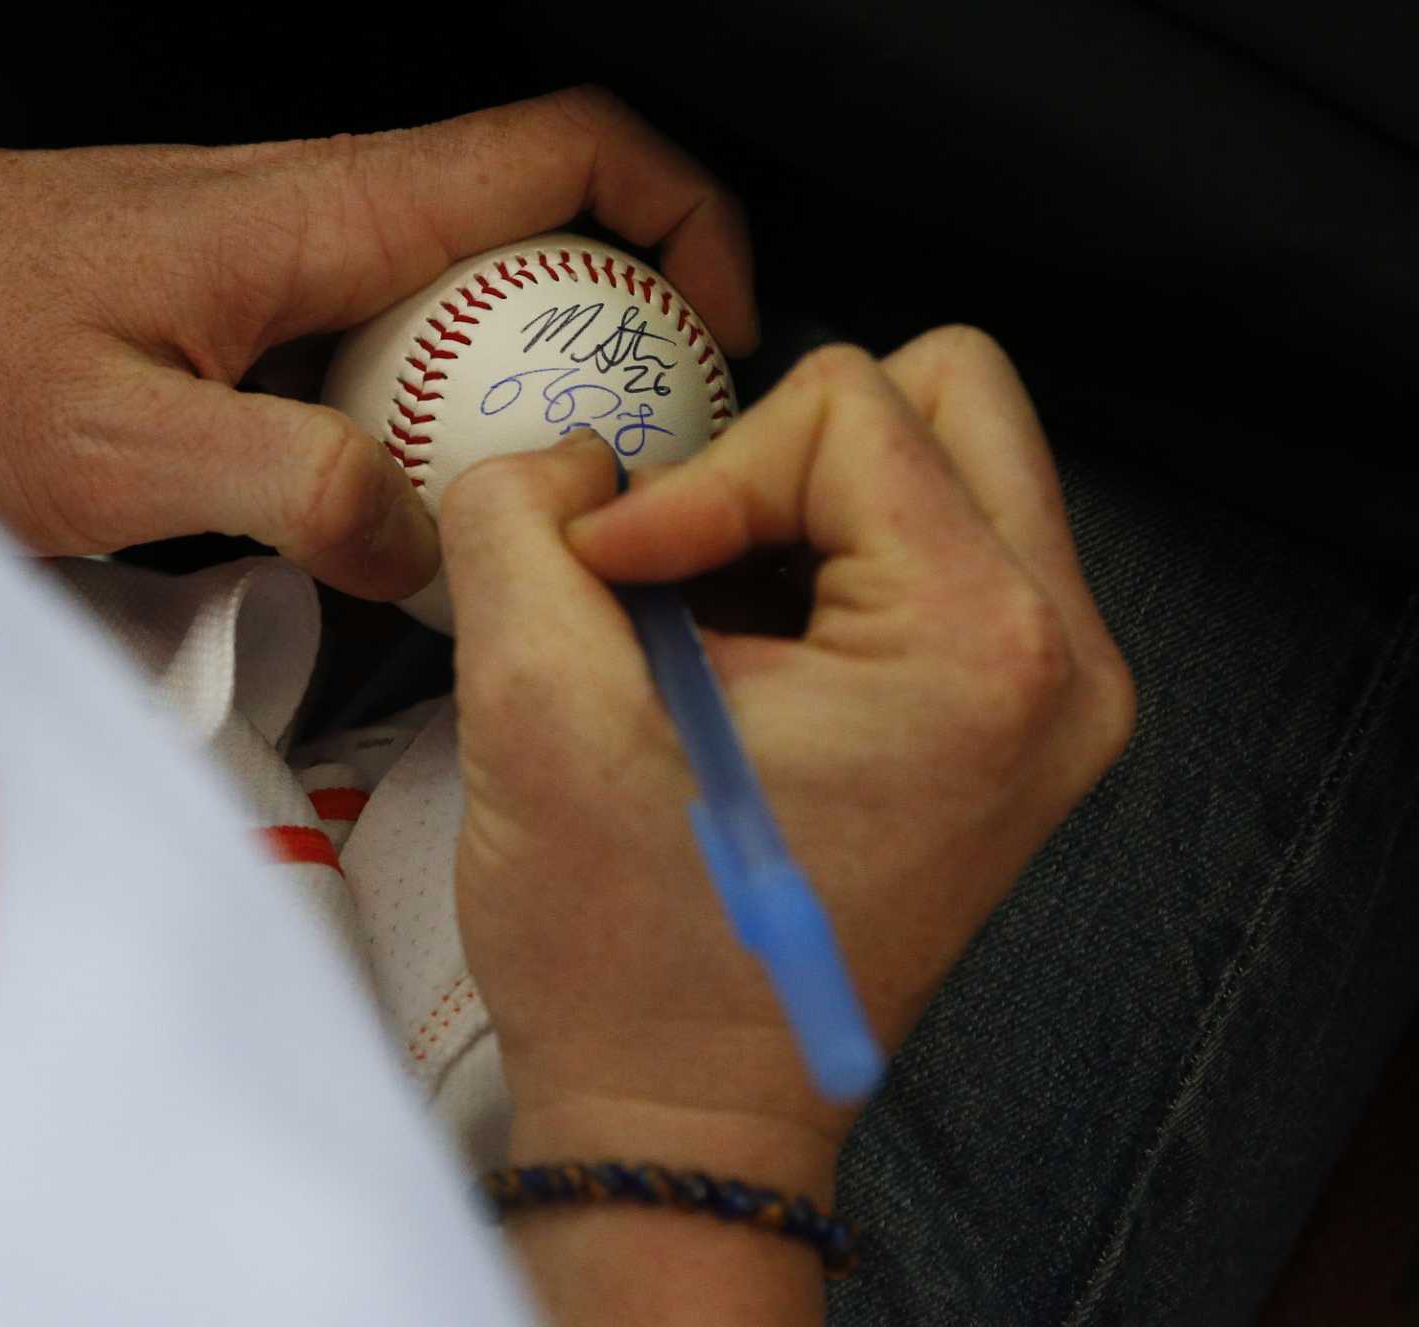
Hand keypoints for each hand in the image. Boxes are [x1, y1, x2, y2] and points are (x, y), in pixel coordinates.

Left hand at [0, 89, 755, 598]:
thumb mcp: (115, 449)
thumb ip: (286, 488)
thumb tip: (422, 542)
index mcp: (318, 213)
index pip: (562, 153)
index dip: (680, 216)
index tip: (721, 325)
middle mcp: (314, 215)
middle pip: (536, 228)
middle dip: (616, 330)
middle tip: (639, 458)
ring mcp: (279, 259)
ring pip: (457, 298)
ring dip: (515, 388)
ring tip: (529, 508)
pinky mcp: (236, 311)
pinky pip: (376, 348)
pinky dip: (423, 417)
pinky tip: (397, 511)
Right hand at [442, 328, 1134, 1186]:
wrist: (682, 1122)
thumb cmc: (626, 952)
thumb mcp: (529, 707)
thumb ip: (515, 518)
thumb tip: (570, 458)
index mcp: (983, 645)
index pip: (846, 408)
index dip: (695, 479)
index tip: (613, 586)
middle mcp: (1063, 660)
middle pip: (948, 395)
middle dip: (784, 458)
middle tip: (689, 571)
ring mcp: (1057, 698)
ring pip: (947, 462)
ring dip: (806, 511)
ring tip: (711, 627)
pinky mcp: (1016, 726)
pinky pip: (938, 551)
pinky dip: (830, 567)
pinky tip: (748, 663)